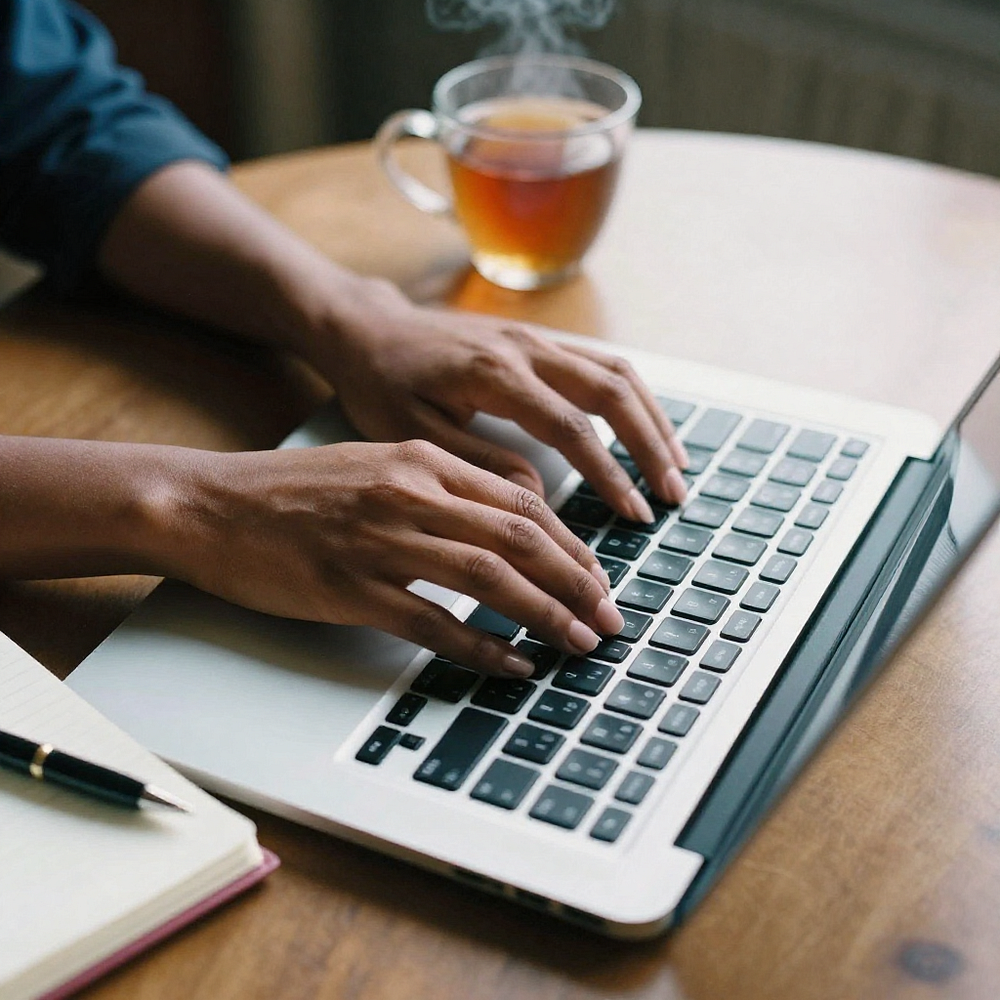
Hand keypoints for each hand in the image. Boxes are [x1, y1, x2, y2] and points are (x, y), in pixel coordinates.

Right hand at [161, 440, 625, 676]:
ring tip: (579, 643)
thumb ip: (441, 487)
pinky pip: (435, 623)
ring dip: (545, 614)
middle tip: (609, 618)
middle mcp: (411, 495)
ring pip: (490, 577)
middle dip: (578, 581)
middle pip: (520, 537)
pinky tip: (514, 666)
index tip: (598, 578)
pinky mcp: (352, 589)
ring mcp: (381, 542)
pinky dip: (484, 647)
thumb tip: (504, 525)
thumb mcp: (377, 466)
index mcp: (422, 461)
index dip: (572, 544)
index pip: (522, 502)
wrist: (211, 505)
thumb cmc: (293, 491)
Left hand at [302, 282, 688, 521]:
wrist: (369, 328)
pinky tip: (646, 429)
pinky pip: (600, 364)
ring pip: (616, 371)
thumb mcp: (413, 432)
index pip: (571, 427)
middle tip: (674, 494)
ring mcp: (535, 338)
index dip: (609, 474)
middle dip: (650, 444)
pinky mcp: (537, 340)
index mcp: (494, 373)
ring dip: (653, 419)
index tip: (634, 514)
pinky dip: (633, 399)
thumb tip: (539, 497)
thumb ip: (477, 462)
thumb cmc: (382, 382)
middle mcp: (525, 348)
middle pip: (612, 391)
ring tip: (676, 466)